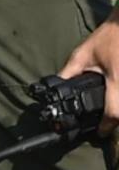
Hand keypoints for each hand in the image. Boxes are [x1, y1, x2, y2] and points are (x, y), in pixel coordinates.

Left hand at [59, 13, 118, 134]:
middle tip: (105, 125)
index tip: (100, 133)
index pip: (114, 113)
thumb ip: (70, 71)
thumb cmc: (109, 36)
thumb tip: (57, 84)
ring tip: (111, 115)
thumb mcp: (84, 53)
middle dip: (116, 121)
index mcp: (117, 80)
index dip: (106, 127)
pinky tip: (115, 96)